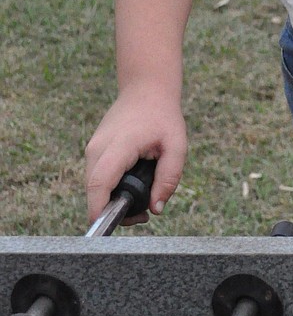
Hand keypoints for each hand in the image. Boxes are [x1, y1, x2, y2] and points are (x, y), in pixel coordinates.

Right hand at [85, 89, 186, 224]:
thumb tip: (156, 208)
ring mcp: (93, 148)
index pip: (100, 182)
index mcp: (119, 145)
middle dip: (112, 209)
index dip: (99, 208)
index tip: (109, 225)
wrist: (146, 90)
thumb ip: (169, 178)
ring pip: (94, 186)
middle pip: (94, 190)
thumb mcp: (177, 146)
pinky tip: (132, 185)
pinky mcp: (94, 150)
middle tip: (142, 214)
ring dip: (111, 198)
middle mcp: (98, 148)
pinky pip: (97, 177)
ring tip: (142, 198)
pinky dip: (110, 187)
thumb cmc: (163, 117)